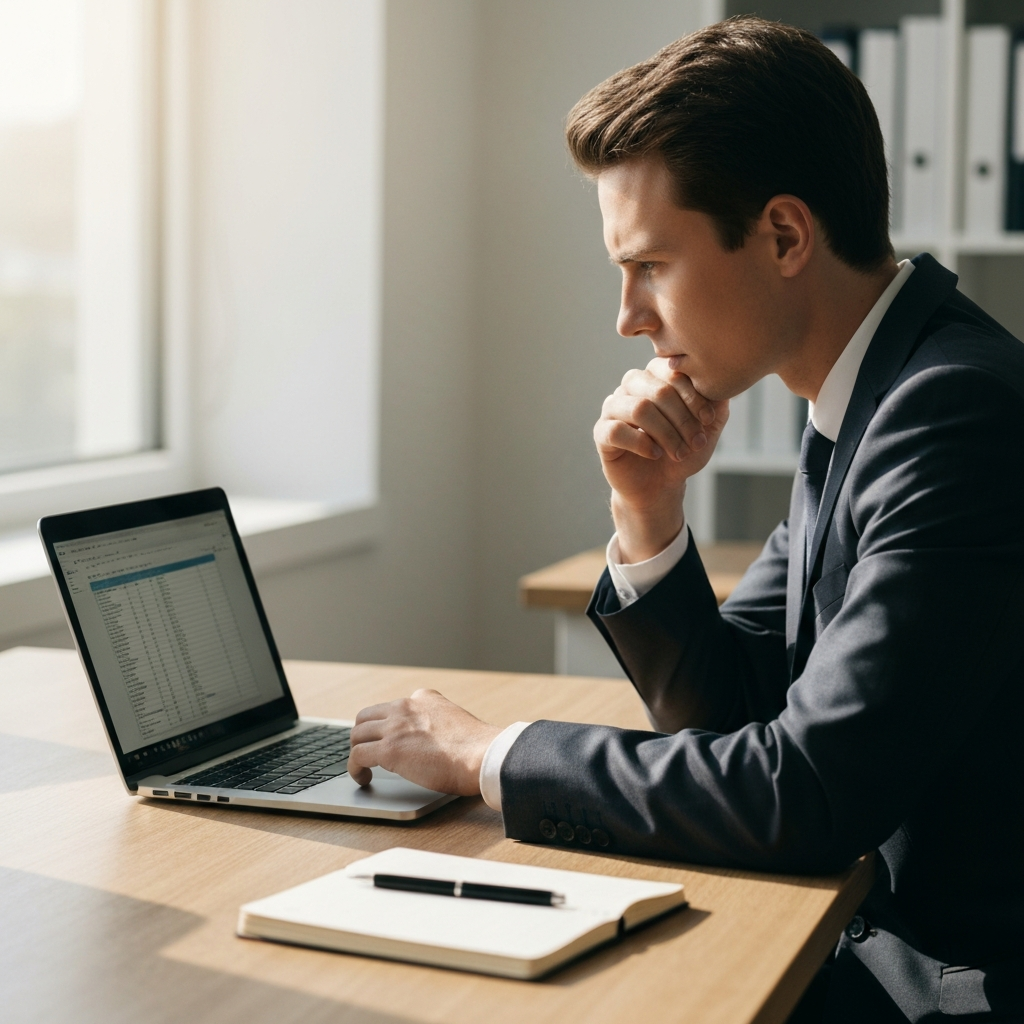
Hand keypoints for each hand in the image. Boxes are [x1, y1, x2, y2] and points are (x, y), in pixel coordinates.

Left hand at [348, 688, 501, 794]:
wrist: (482, 754)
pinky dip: (355, 768)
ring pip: (357, 734)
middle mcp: (406, 706)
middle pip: (366, 716)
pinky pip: (357, 755)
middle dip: (363, 735)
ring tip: (363, 767)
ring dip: (357, 751)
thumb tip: (431, 743)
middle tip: (367, 753)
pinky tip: (363, 778)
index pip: (392, 707)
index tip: (387, 739)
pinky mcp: (389, 749)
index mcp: (424, 698)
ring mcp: (395, 726)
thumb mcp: (454, 720)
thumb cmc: (476, 747)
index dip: (385, 726)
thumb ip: (437, 723)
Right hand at [594, 357, 728, 560]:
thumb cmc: (682, 451)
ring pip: (639, 408)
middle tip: (696, 441)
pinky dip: (641, 443)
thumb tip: (723, 383)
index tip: (708, 419)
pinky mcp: (601, 433)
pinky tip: (655, 454)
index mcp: (655, 378)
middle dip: (682, 418)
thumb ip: (717, 403)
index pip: (671, 371)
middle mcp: (631, 387)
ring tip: (679, 452)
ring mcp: (613, 408)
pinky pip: (616, 430)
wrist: (661, 486)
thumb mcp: (707, 428)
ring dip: (666, 433)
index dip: (692, 394)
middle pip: (657, 389)